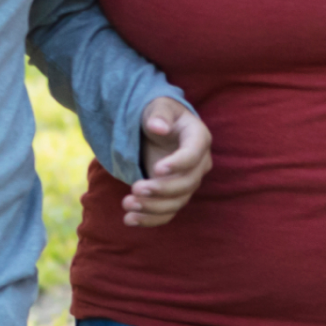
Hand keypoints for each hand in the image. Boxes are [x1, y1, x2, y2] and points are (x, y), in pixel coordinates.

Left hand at [121, 98, 211, 226]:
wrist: (158, 128)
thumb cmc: (159, 114)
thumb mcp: (158, 106)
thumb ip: (159, 114)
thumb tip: (159, 126)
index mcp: (198, 137)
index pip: (193, 154)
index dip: (178, 164)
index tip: (156, 169)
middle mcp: (199, 163)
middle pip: (187, 184)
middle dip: (161, 190)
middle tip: (135, 188)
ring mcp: (188, 181)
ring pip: (177, 202)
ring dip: (152, 208)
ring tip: (127, 204)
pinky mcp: (175, 194)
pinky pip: (168, 212)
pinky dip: (150, 219)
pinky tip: (129, 220)